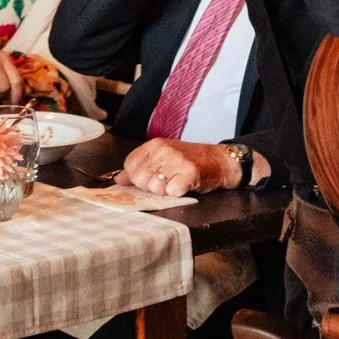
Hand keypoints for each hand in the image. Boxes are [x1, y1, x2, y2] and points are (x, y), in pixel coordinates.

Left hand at [118, 137, 239, 195]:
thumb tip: (118, 179)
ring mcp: (176, 161)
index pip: (130, 165)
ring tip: (176, 183)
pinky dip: (177, 194)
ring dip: (164, 192)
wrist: (220, 160)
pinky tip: (184, 186)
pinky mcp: (189, 174)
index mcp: (154, 145)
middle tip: (166, 182)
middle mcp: (163, 150)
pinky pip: (172, 193)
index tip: (150, 178)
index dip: (137, 178)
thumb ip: (140, 166)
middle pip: (139, 179)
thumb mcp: (163, 157)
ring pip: (154, 188)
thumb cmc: (191, 160)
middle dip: (150, 187)